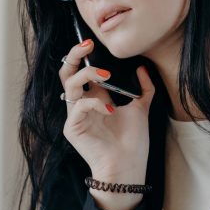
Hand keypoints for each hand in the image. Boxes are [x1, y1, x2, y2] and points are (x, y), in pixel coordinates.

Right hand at [59, 40, 155, 209]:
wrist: (128, 167)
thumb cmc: (132, 143)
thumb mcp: (141, 110)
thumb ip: (143, 89)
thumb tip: (142, 67)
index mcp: (95, 98)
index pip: (82, 70)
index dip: (84, 55)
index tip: (94, 42)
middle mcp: (82, 104)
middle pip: (67, 72)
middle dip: (74, 55)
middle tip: (88, 45)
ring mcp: (75, 115)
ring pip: (69, 85)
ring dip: (87, 75)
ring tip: (106, 75)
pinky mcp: (72, 128)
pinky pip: (78, 107)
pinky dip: (95, 104)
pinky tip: (111, 110)